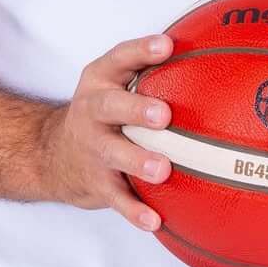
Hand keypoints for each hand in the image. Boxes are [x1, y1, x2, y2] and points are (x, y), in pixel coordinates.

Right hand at [37, 34, 174, 231]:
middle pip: (110, 106)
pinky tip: (155, 221)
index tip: (166, 45)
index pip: (120, 57)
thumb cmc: (104, 112)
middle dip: (135, 109)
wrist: (52, 154)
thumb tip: (216, 54)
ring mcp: (92, 147)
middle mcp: (92, 110)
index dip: (141, 50)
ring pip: (112, 153)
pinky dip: (134, 210)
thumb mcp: (116, 83)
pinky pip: (116, 197)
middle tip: (163, 115)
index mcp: (101, 80)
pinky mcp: (95, 181)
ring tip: (162, 170)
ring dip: (137, 161)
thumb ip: (154, 70)